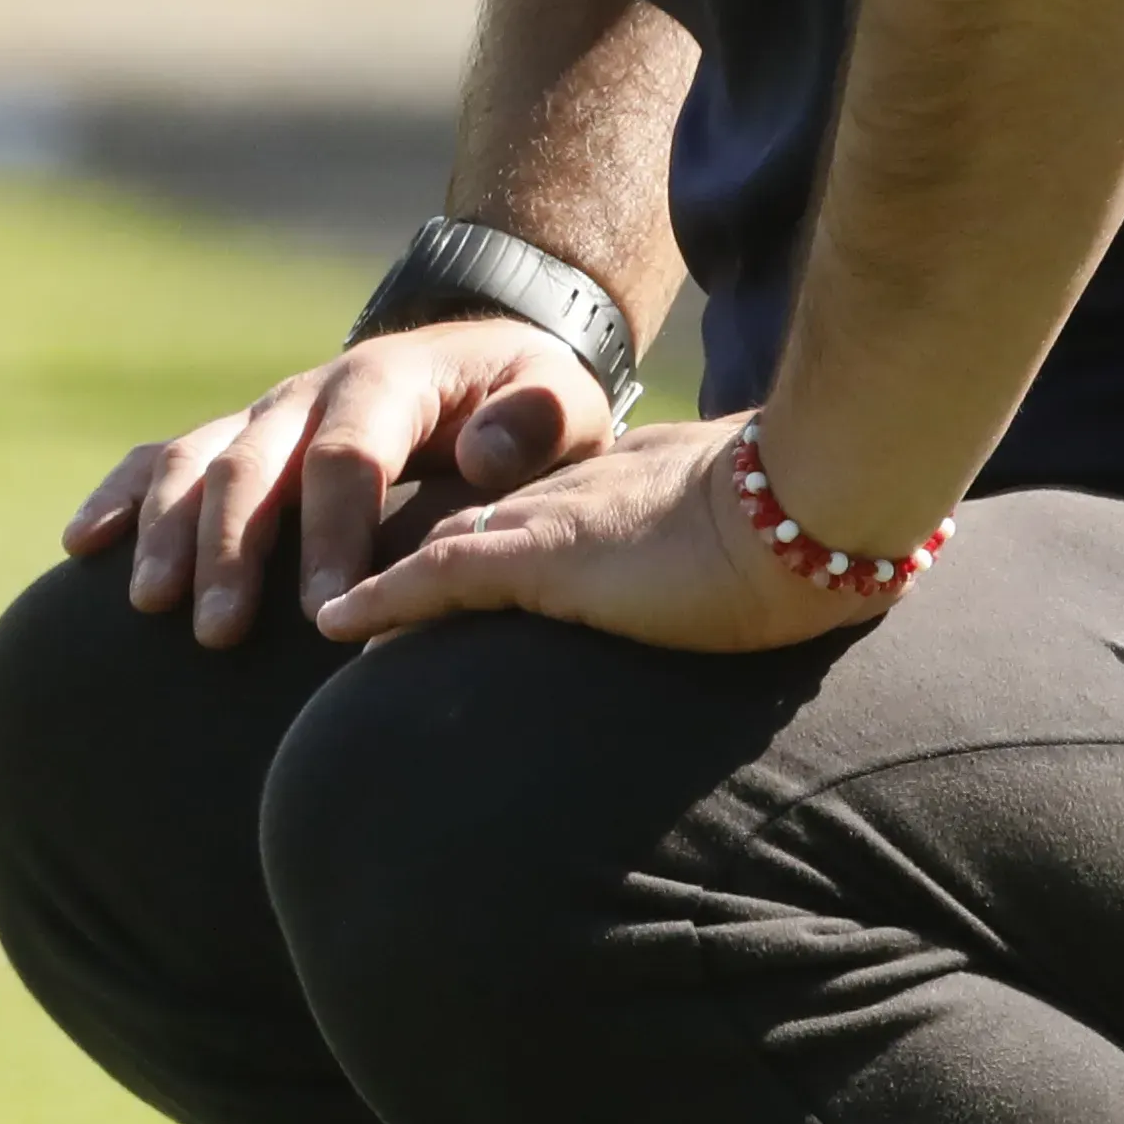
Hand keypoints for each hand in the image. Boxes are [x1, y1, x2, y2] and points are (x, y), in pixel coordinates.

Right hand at [63, 316, 617, 650]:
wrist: (484, 364)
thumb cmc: (527, 408)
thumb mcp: (564, 404)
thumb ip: (536, 423)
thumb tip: (481, 452)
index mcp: (388, 380)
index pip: (349, 457)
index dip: (332, 534)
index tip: (326, 613)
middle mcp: (310, 393)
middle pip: (253, 465)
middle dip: (230, 549)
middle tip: (217, 632)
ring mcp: (263, 416)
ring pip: (194, 462)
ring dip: (166, 531)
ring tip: (150, 606)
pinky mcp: (235, 441)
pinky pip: (162, 459)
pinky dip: (121, 496)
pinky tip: (83, 544)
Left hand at [307, 414, 890, 653]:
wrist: (815, 504)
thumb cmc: (804, 528)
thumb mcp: (743, 544)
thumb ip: (710, 562)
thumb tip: (745, 599)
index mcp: (605, 499)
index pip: (509, 521)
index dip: (458, 542)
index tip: (405, 571)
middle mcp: (561, 503)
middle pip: (452, 529)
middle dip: (384, 552)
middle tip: (320, 580)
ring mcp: (546, 526)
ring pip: (430, 548)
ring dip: (369, 580)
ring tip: (308, 610)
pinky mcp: (543, 558)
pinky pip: (441, 580)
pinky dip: (385, 602)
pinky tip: (336, 625)